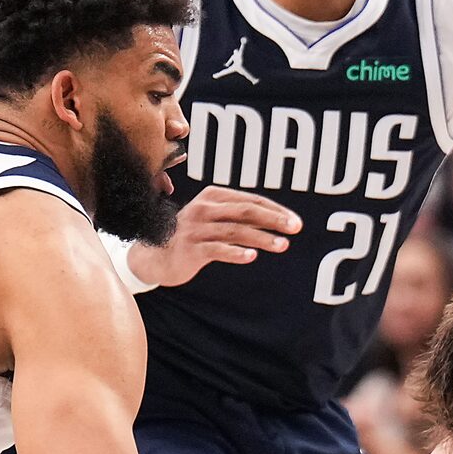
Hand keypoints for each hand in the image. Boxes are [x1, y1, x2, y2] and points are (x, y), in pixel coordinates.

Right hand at [121, 187, 300, 287]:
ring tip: (282, 245)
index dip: (275, 211)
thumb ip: (241, 219)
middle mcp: (204, 208)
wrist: (156, 255)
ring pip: (235, 231)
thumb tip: (277, 220)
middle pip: (246, 211)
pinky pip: (217, 249)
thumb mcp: (215, 221)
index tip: (295, 222)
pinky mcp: (191, 249)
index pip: (251, 200)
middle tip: (295, 228)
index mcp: (213, 196)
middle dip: (274, 219)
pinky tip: (252, 256)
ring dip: (262, 238)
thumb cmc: (193, 236)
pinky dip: (235, 252)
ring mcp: (196, 228)